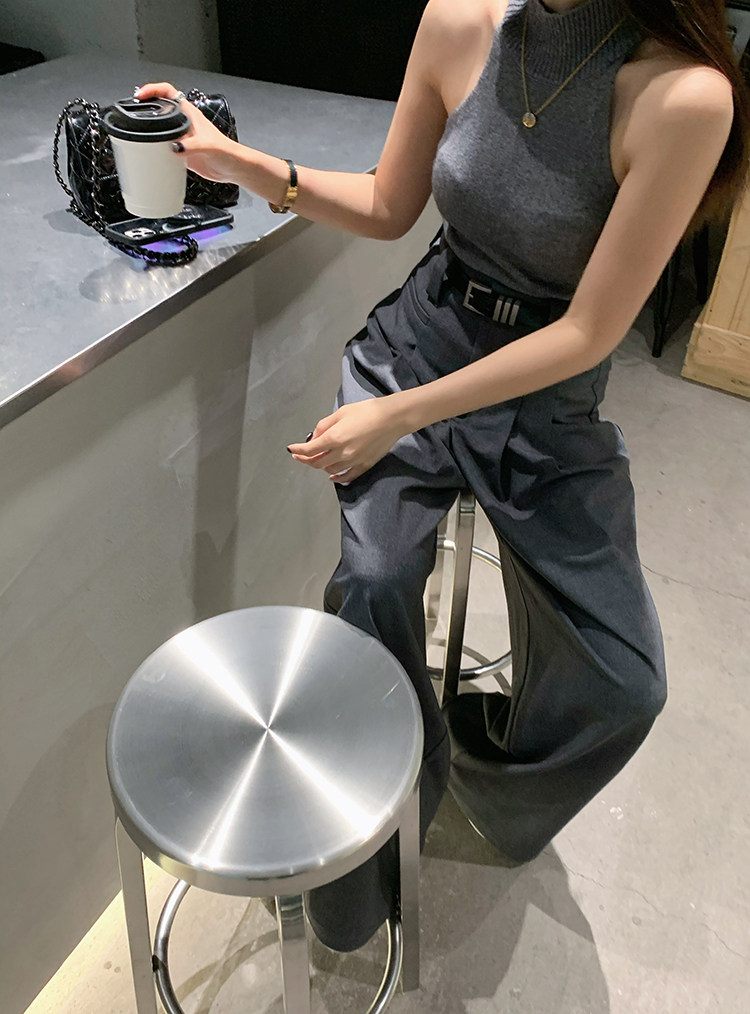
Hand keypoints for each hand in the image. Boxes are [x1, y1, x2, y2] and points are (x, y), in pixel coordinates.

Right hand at [133, 82, 238, 182]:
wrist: (232, 168)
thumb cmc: (226, 152)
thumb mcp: (208, 146)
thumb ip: (191, 147)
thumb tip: (175, 148)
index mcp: (189, 114)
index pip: (168, 92)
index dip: (152, 89)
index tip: (140, 94)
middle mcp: (184, 123)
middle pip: (160, 108)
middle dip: (146, 107)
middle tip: (133, 111)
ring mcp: (182, 137)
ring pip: (161, 127)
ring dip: (149, 129)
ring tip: (136, 131)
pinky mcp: (182, 151)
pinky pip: (164, 146)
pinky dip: (155, 148)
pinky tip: (151, 153)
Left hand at [287, 398, 407, 482]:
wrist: (392, 418)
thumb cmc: (367, 411)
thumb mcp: (341, 413)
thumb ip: (324, 426)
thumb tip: (315, 437)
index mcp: (334, 438)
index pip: (310, 450)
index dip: (298, 450)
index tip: (291, 449)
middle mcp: (342, 453)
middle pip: (317, 463)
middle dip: (306, 460)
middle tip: (300, 456)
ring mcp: (354, 461)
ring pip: (330, 470)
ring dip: (321, 466)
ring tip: (317, 460)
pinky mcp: (364, 465)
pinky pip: (347, 476)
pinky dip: (337, 478)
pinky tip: (332, 476)